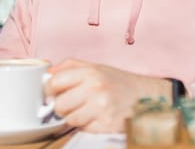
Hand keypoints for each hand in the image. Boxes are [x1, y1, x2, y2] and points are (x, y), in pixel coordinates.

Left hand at [44, 59, 171, 132]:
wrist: (146, 96)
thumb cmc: (117, 81)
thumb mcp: (95, 67)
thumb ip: (69, 66)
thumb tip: (47, 73)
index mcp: (90, 72)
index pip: (55, 82)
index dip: (48, 90)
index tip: (50, 93)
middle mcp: (95, 88)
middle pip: (59, 104)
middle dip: (60, 106)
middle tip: (68, 104)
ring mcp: (102, 108)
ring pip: (70, 119)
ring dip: (73, 117)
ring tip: (83, 110)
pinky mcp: (107, 124)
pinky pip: (83, 128)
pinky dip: (85, 125)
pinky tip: (94, 117)